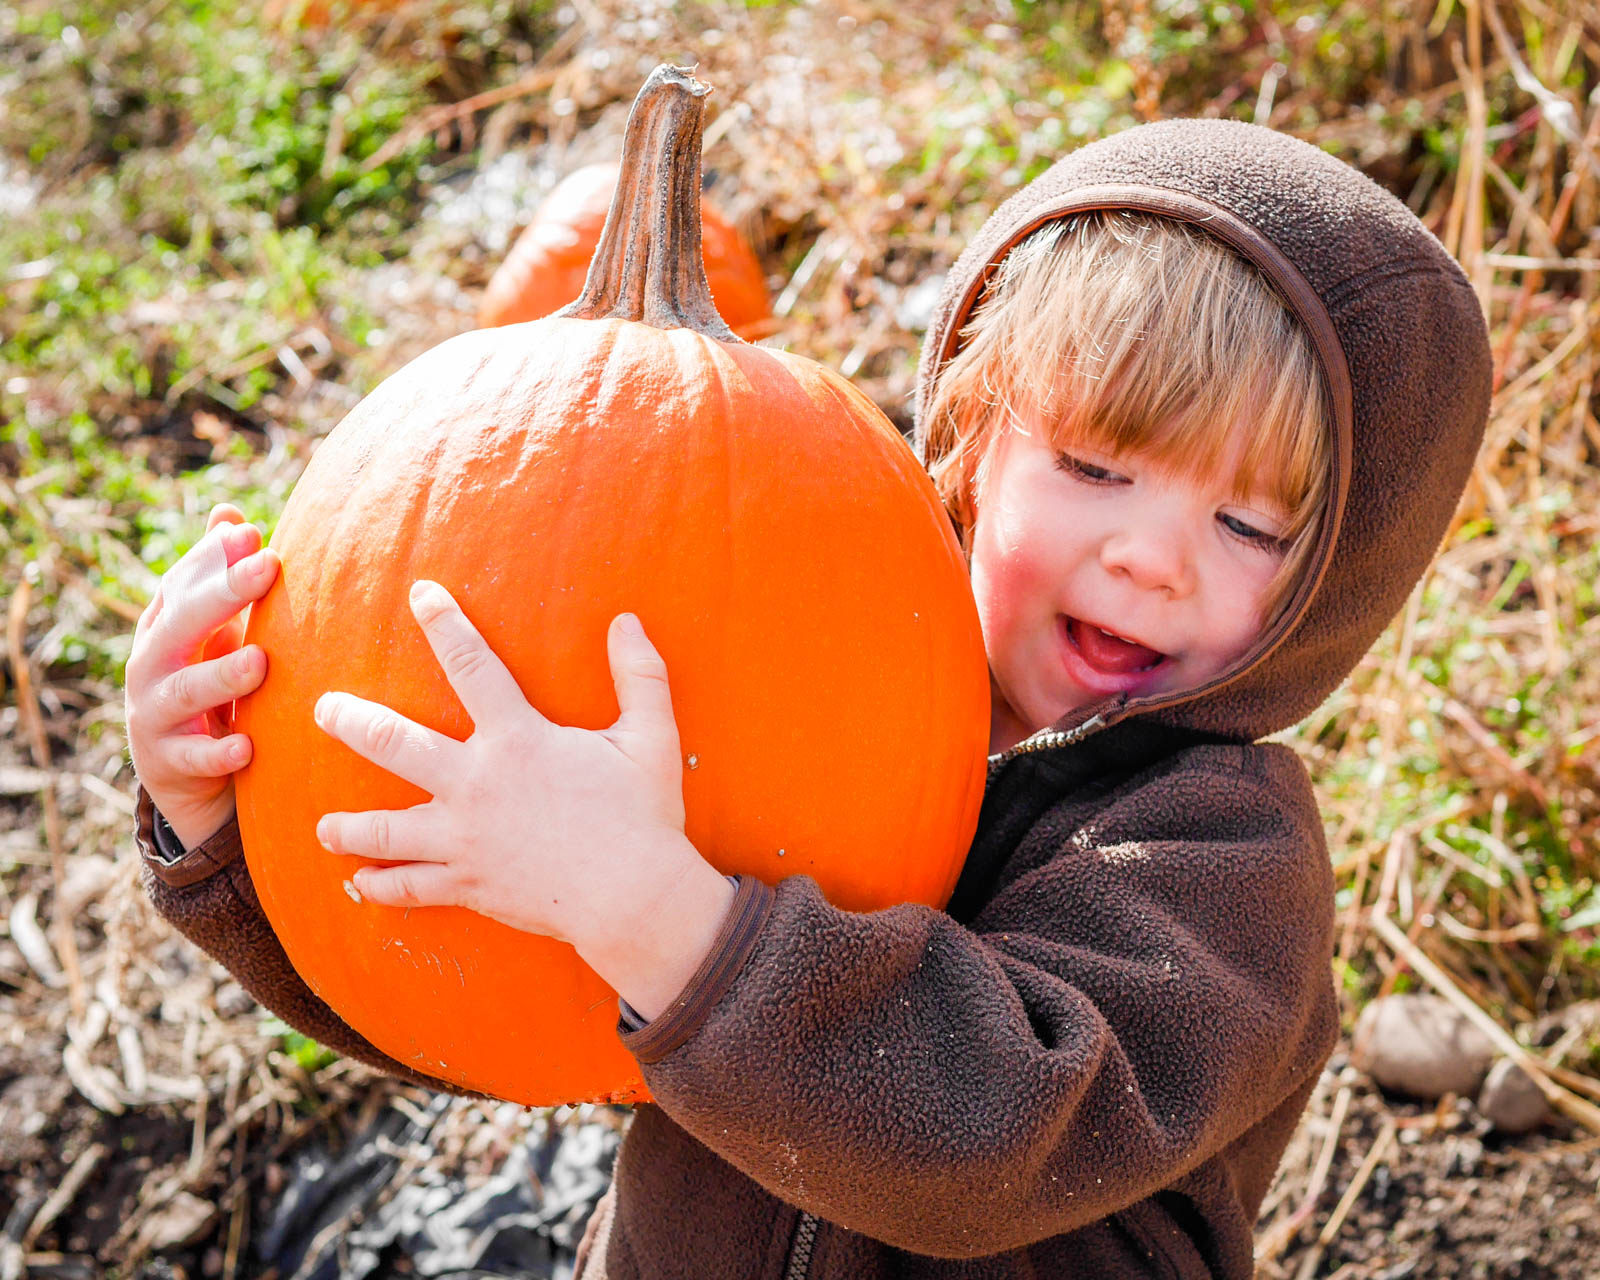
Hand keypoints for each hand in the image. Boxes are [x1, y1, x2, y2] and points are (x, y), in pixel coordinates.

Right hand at [125, 504, 279, 850]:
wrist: (187, 776)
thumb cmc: (210, 688)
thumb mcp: (215, 634)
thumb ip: (221, 581)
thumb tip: (230, 516)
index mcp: (164, 629)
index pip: (182, 585)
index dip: (213, 560)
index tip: (254, 534)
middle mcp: (150, 666)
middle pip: (178, 625)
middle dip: (221, 595)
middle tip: (268, 567)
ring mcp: (154, 716)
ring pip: (183, 692)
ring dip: (222, 675)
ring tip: (260, 662)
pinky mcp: (168, 764)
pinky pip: (193, 758)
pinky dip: (218, 752)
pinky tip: (247, 746)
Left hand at [313, 581, 734, 1017]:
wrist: (633, 899)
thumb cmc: (644, 816)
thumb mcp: (652, 738)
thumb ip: (640, 676)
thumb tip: (628, 621)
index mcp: (518, 739)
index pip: (472, 666)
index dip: (445, 624)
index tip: (421, 595)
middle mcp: (476, 784)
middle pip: (393, 744)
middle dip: (350, 722)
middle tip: (323, 710)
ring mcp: (464, 839)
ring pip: (384, 829)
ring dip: (347, 826)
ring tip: (324, 825)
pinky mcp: (468, 885)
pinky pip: (410, 887)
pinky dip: (380, 886)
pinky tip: (360, 885)